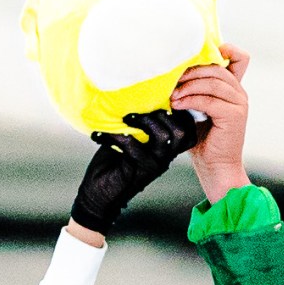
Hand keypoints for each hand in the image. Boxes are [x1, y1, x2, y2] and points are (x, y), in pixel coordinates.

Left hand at [68, 109, 205, 238]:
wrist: (97, 196)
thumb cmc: (112, 163)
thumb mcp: (128, 136)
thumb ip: (138, 120)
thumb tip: (135, 88)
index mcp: (165, 149)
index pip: (186, 128)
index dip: (177, 110)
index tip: (157, 96)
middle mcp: (164, 158)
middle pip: (181, 131)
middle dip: (161, 112)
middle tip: (138, 107)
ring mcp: (154, 166)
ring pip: (163, 137)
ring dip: (143, 121)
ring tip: (123, 117)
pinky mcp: (139, 173)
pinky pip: (133, 147)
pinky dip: (114, 136)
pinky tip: (98, 135)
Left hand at [171, 45, 249, 199]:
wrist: (215, 169)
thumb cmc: (203, 142)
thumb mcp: (197, 110)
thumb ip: (195, 92)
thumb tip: (173, 74)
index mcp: (233, 89)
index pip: (239, 58)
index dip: (225, 49)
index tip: (199, 57)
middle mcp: (239, 93)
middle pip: (217, 68)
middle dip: (191, 71)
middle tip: (172, 81)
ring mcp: (239, 103)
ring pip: (212, 82)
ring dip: (188, 86)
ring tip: (172, 96)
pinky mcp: (234, 115)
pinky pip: (208, 99)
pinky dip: (190, 100)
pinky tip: (177, 105)